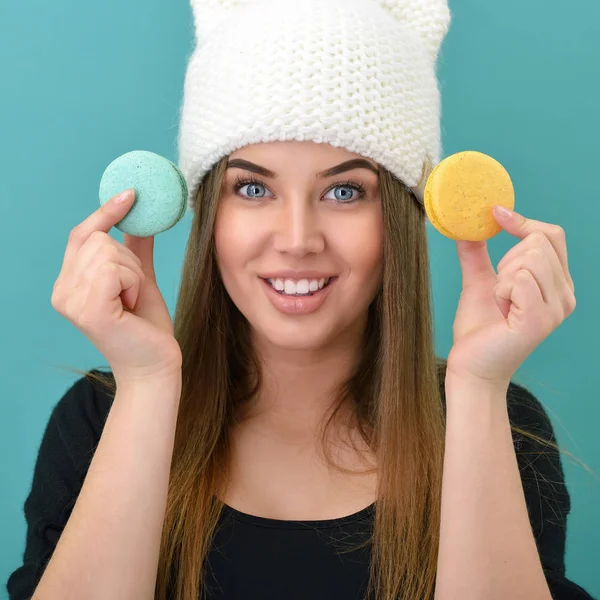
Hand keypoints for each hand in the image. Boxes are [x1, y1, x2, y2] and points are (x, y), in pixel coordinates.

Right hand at [51, 190, 182, 384]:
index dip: (105, 212)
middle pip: (99, 239)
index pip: (82, 235)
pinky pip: (115, 270)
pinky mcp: (88, 310)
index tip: (131, 194)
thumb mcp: (140, 279)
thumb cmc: (146, 326)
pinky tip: (130, 306)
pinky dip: (133, 283)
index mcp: (69, 283)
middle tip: (133, 292)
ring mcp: (71, 301)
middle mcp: (62, 291)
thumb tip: (139, 215)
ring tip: (131, 302)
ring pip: (109, 252)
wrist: (156, 365)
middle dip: (129, 261)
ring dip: (133, 274)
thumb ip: (134, 249)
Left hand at [446, 206, 575, 387]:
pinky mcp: (540, 319)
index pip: (552, 236)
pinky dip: (500, 290)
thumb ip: (477, 255)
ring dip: (503, 276)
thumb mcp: (479, 282)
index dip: (524, 221)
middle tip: (498, 289)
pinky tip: (500, 310)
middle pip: (539, 242)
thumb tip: (467, 227)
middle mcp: (565, 296)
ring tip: (500, 301)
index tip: (496, 213)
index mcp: (556, 285)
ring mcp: (556, 308)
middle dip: (507, 259)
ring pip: (530, 257)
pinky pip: (519, 278)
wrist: (471, 365)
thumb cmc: (479, 329)